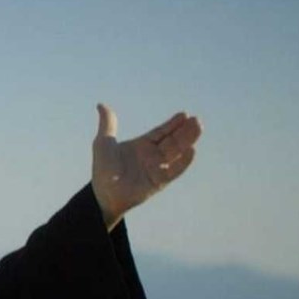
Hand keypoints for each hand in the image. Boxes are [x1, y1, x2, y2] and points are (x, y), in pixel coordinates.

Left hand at [91, 103, 201, 229]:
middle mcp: (153, 156)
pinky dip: (183, 162)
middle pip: (172, 140)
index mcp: (142, 145)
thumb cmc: (102, 170)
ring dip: (187, 141)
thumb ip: (107, 124)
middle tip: (196, 120)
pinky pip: (174, 171)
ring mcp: (157, 168)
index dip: (172, 124)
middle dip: (185, 130)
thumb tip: (101, 105)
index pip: (161, 132)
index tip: (184, 114)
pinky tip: (191, 150)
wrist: (102, 193)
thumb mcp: (103, 143)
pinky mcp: (159, 181)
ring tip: (198, 128)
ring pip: (176, 152)